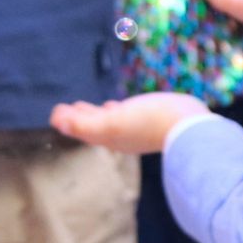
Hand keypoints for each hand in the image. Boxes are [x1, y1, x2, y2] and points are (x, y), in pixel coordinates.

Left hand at [51, 92, 208, 153]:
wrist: (186, 125)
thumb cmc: (147, 123)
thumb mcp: (111, 124)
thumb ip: (83, 125)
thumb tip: (57, 123)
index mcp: (109, 137)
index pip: (83, 130)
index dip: (69, 121)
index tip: (56, 112)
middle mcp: (120, 135)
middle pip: (93, 126)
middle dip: (79, 118)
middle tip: (65, 109)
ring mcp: (135, 126)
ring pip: (108, 120)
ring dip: (94, 113)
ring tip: (85, 106)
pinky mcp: (149, 116)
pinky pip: (125, 114)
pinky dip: (114, 110)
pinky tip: (116, 105)